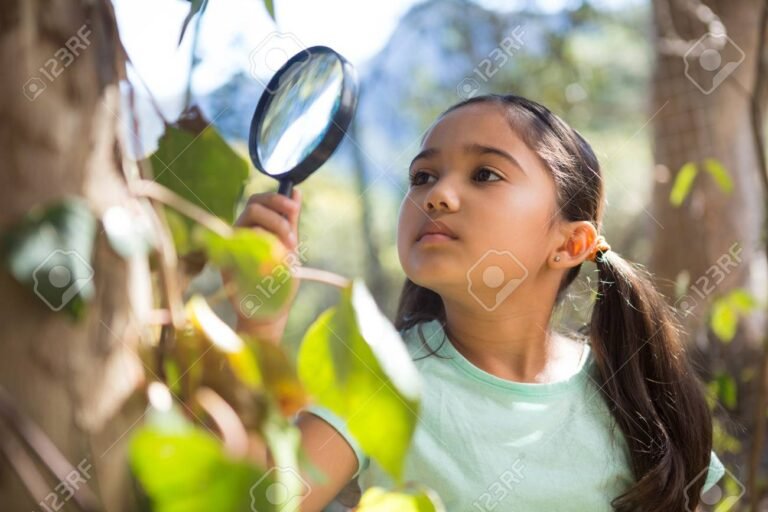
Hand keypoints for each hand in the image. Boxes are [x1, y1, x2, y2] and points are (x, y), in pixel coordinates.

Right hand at [229, 188, 302, 343]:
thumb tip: (295, 192)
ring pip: (248, 221)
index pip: (258, 200)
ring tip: (289, 246)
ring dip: (275, 227)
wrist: (268, 312)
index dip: (276, 199)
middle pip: (252, 205)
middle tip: (292, 225)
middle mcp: (239, 233)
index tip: (294, 207)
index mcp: (253, 227)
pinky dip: (263, 245)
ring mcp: (231, 247)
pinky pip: (240, 242)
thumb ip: (290, 221)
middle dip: (277, 210)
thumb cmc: (279, 280)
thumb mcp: (288, 247)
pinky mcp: (227, 262)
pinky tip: (275, 259)